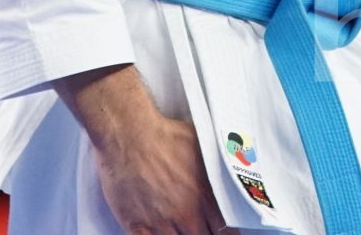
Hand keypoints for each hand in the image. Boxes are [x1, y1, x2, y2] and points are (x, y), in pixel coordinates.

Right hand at [54, 63, 222, 233]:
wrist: (129, 134)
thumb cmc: (164, 135)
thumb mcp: (203, 145)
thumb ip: (216, 167)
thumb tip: (230, 167)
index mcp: (204, 196)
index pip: (225, 229)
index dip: (226, 232)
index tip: (225, 231)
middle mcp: (185, 213)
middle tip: (201, 229)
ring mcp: (160, 222)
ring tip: (181, 229)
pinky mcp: (135, 224)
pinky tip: (160, 232)